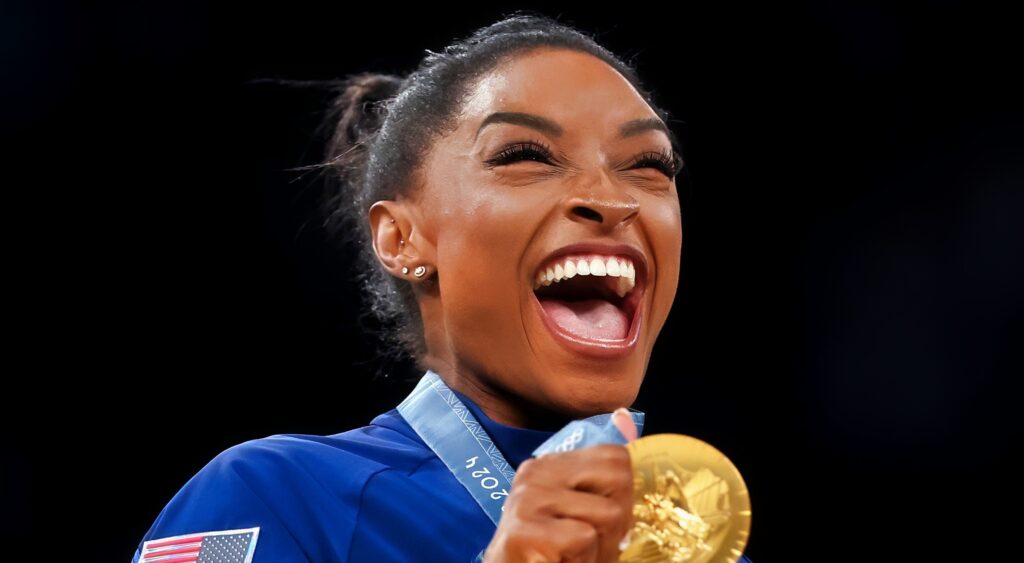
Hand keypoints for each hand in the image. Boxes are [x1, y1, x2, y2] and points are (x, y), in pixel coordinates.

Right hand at [482, 408, 637, 562]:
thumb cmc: (553, 554)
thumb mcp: (579, 512)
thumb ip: (600, 485)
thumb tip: (627, 431)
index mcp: (549, 464)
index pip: (615, 457)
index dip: (623, 494)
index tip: (607, 524)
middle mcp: (535, 473)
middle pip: (618, 477)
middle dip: (621, 519)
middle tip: (597, 543)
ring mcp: (527, 499)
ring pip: (608, 512)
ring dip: (603, 547)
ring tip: (576, 555)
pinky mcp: (524, 531)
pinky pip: (585, 538)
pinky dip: (583, 560)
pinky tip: (561, 562)